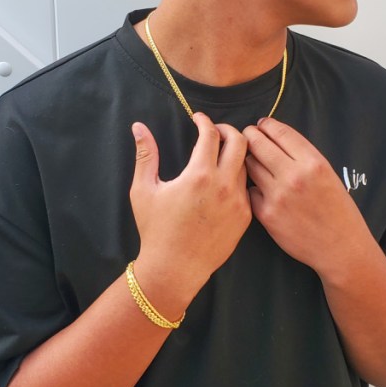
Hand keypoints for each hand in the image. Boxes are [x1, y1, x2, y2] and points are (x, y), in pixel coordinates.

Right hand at [129, 113, 251, 307]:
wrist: (174, 269)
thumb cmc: (155, 229)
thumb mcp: (143, 189)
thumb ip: (145, 154)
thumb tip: (138, 126)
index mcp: (199, 175)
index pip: (211, 133)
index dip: (204, 120)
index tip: (197, 118)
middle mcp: (224, 185)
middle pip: (240, 142)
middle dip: (228, 130)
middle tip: (215, 131)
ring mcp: (238, 202)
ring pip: (246, 164)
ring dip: (235, 153)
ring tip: (220, 154)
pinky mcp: (245, 217)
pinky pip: (247, 188)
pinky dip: (237, 177)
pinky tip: (224, 180)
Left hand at [243, 117, 367, 275]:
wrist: (340, 247)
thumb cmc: (337, 209)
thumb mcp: (327, 174)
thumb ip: (302, 155)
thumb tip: (274, 136)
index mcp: (313, 162)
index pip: (279, 131)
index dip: (266, 125)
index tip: (262, 125)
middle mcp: (294, 175)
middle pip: (257, 143)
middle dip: (250, 136)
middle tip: (248, 137)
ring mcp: (278, 195)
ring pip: (249, 165)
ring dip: (249, 161)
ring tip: (254, 163)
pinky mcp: (266, 214)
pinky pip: (250, 191)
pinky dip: (253, 188)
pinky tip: (261, 191)